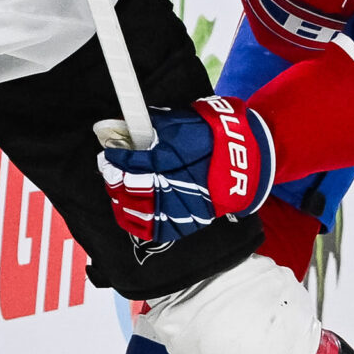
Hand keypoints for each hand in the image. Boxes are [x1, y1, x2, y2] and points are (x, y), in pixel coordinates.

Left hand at [97, 96, 273, 248]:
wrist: (244, 161)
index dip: (114, 157)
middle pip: (128, 187)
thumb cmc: (211, 138)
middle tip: (110, 170)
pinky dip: (135, 222)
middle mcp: (171, 185)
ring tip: (116, 190)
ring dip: (120, 200)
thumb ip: (151, 126)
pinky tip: (127, 211)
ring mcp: (177, 208)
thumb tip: (126, 124)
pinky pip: (152, 230)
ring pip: (135, 211)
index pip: (129, 162)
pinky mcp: (184, 224)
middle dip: (114, 178)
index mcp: (169, 158)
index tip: (109, 152)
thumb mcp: (180, 122)